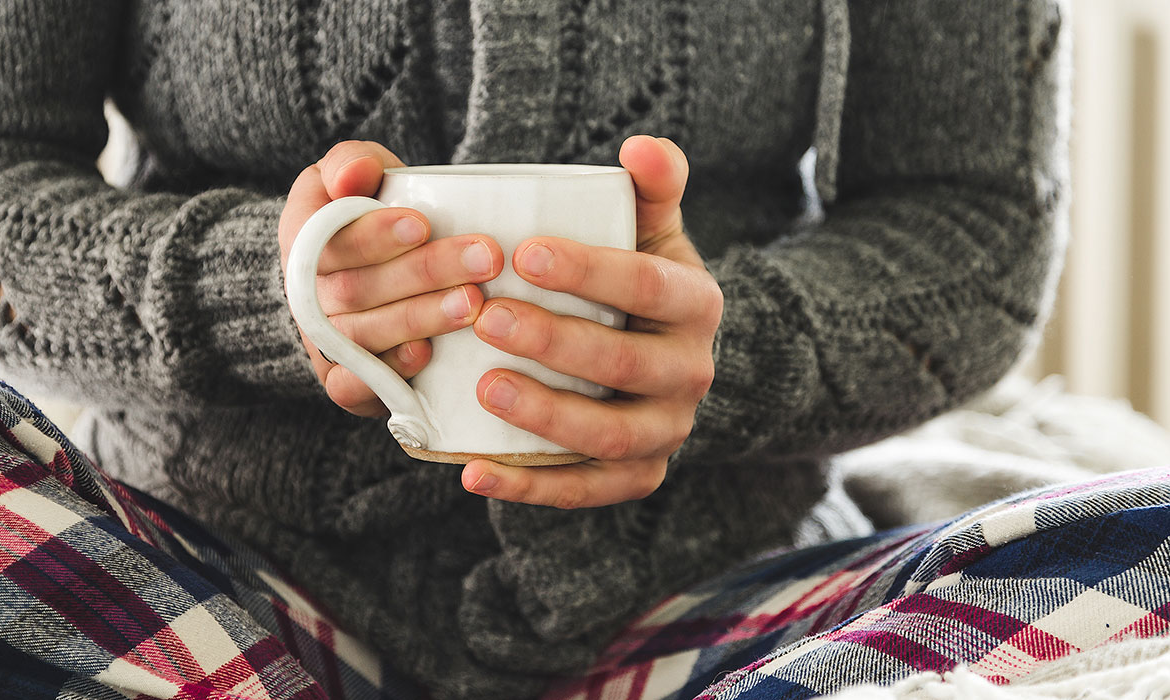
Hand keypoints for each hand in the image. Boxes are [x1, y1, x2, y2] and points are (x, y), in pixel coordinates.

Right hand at [278, 141, 502, 415]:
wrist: (353, 277)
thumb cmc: (366, 216)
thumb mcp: (354, 173)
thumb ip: (353, 161)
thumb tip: (353, 176)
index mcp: (303, 237)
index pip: (331, 239)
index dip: (374, 235)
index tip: (423, 223)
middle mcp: (306, 295)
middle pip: (358, 289)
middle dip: (424, 273)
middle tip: (485, 258)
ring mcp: (324, 343)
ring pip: (365, 336)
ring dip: (420, 319)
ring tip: (473, 303)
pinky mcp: (344, 382)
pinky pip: (355, 386)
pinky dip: (388, 373)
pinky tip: (426, 356)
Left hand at [461, 135, 721, 507]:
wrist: (663, 355)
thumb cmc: (638, 279)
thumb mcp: (652, 229)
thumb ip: (652, 185)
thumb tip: (641, 147)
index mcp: (696, 303)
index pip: (648, 286)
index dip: (589, 270)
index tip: (523, 251)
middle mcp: (692, 373)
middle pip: (622, 365)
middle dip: (553, 342)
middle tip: (485, 317)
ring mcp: (666, 431)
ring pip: (607, 436)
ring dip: (543, 416)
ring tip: (484, 387)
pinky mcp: (637, 475)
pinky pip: (586, 491)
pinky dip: (529, 487)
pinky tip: (472, 471)